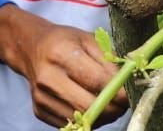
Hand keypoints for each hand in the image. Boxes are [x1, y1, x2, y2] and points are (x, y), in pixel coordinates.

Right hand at [0, 5, 127, 127]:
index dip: (118, 91)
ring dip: (102, 115)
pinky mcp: (39, 111)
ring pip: (82, 119)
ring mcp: (41, 97)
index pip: (96, 80)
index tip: (130, 93)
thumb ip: (108, 60)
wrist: (32, 48)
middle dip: (113, 108)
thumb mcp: (88, 39)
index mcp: (60, 53)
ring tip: (108, 103)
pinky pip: (71, 124)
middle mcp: (47, 77)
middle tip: (123, 103)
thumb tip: (127, 83)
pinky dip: (86, 119)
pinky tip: (90, 105)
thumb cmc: (65, 42)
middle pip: (89, 106)